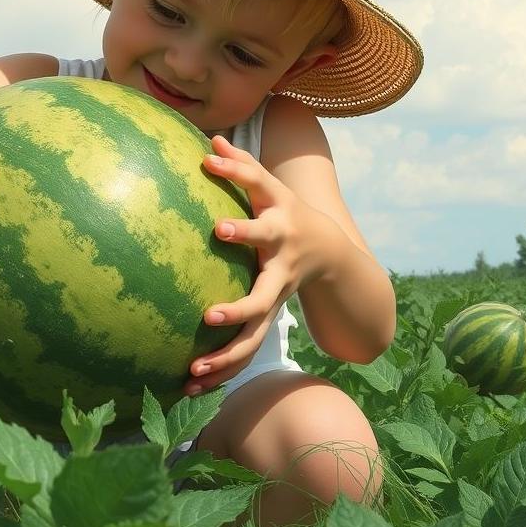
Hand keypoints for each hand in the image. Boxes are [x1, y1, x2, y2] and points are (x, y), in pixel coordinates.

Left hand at [185, 134, 334, 393]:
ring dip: (228, 350)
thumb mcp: (271, 188)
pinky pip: (248, 348)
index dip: (236, 176)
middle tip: (210, 312)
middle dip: (242, 295)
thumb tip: (210, 141)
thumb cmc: (287, 212)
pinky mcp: (271, 315)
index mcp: (279, 218)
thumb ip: (241, 165)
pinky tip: (191, 385)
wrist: (334, 256)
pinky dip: (223, 369)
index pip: (257, 192)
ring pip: (257, 327)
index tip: (211, 186)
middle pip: (264, 280)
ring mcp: (279, 291)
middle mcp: (281, 258)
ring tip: (195, 365)